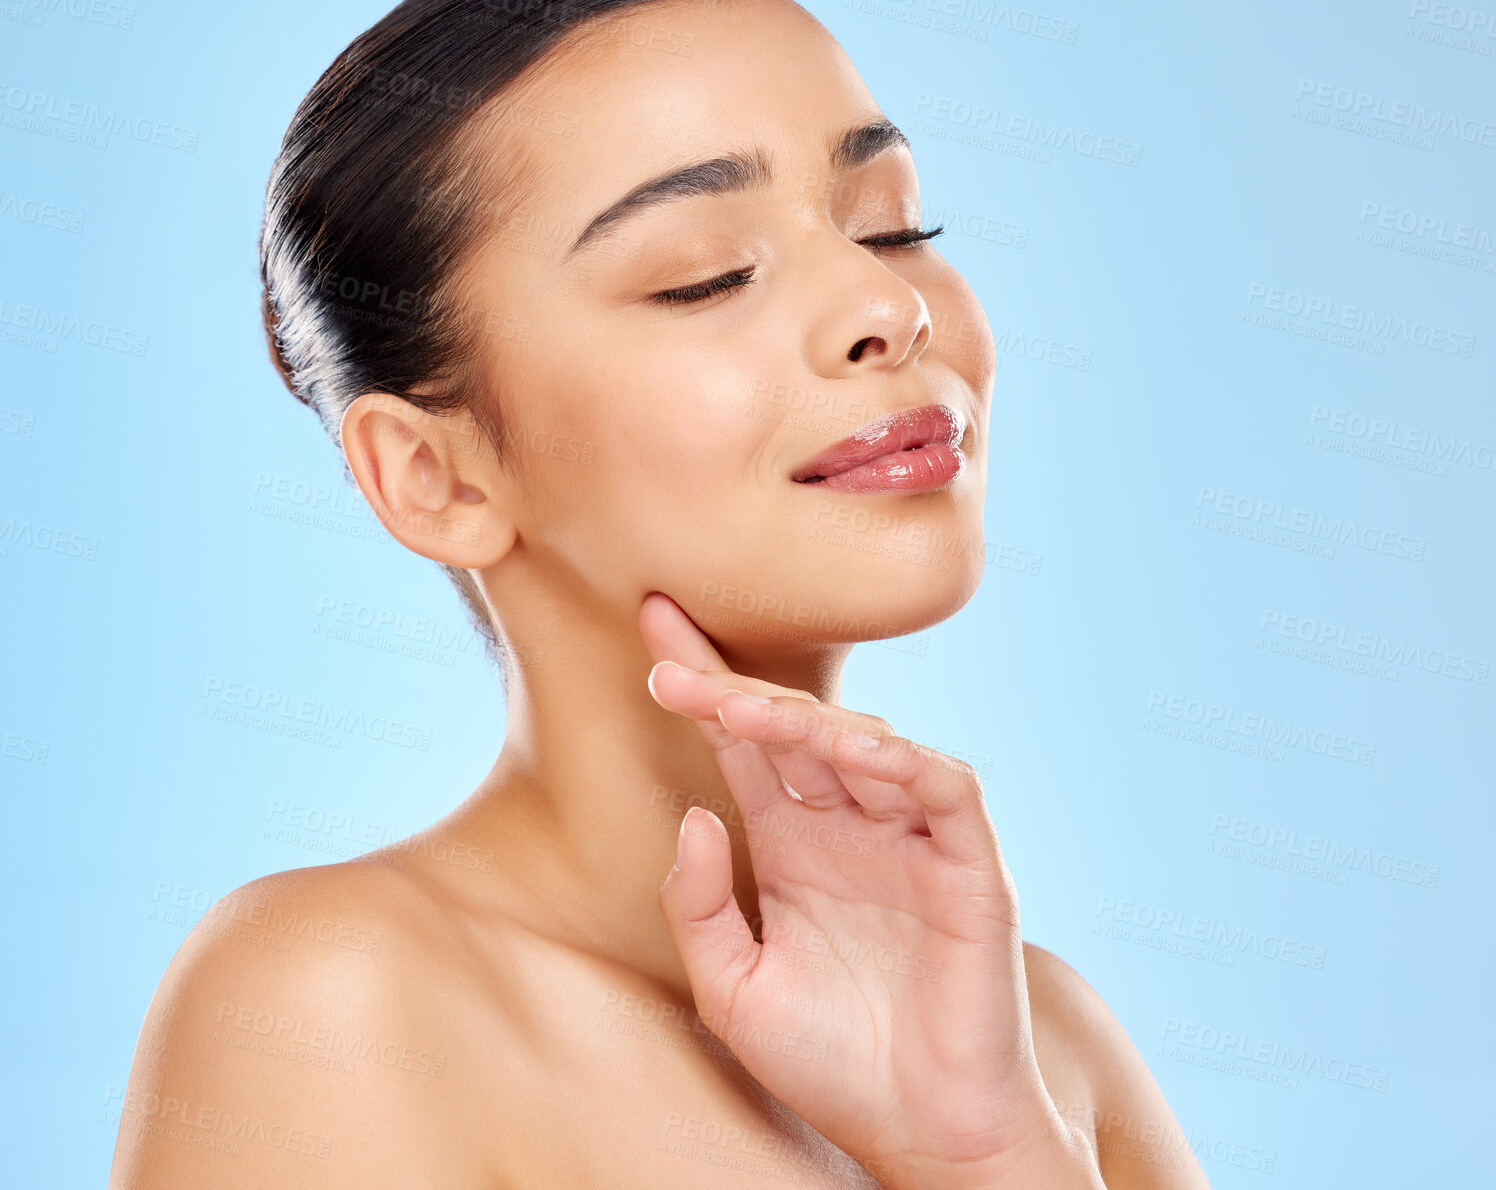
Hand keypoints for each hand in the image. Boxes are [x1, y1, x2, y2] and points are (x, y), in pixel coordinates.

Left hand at [640, 593, 1101, 1189]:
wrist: (922, 1139)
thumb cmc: (832, 1064)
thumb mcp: (732, 989)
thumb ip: (698, 907)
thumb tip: (693, 814)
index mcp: (792, 842)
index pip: (743, 742)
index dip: (702, 684)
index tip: (649, 624)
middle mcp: (848, 826)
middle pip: (793, 728)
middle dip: (733, 688)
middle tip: (669, 659)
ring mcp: (910, 840)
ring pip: (866, 745)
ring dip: (805, 720)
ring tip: (737, 706)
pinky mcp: (970, 867)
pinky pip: (945, 791)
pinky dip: (906, 763)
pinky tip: (854, 750)